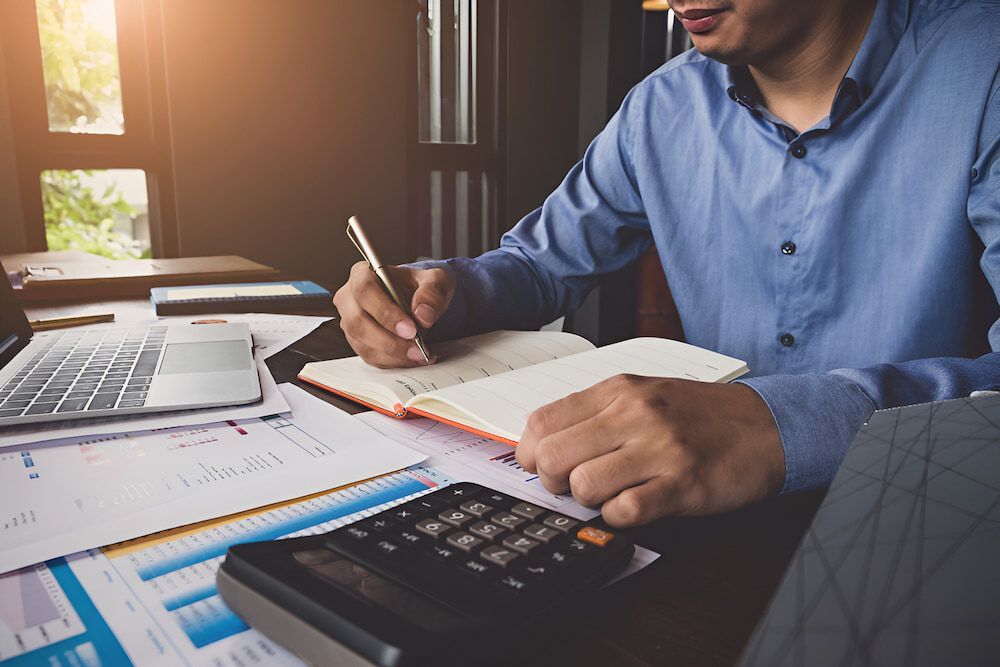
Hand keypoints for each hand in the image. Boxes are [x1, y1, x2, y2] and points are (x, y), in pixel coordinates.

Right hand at [333, 262, 454, 367]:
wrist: (418, 302)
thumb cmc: (420, 287)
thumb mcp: (435, 281)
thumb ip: (432, 292)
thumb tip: (423, 315)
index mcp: (362, 274)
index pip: (365, 291)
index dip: (385, 312)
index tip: (410, 328)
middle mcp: (349, 298)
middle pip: (358, 322)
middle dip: (389, 340)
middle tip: (416, 348)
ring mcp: (350, 322)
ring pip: (363, 344)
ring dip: (393, 354)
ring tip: (420, 354)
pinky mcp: (358, 341)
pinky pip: (370, 357)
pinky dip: (393, 361)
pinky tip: (412, 358)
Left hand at [515, 375, 784, 526]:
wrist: (767, 425)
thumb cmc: (700, 415)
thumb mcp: (643, 394)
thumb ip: (595, 414)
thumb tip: (541, 444)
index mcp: (618, 390)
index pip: (541, 422)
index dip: (531, 453)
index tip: (544, 466)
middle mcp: (634, 413)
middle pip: (552, 458)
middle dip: (554, 482)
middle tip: (576, 485)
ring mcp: (659, 448)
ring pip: (583, 485)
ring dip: (589, 501)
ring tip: (612, 494)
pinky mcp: (683, 484)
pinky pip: (626, 511)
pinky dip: (620, 517)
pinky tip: (635, 506)